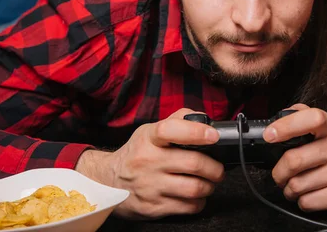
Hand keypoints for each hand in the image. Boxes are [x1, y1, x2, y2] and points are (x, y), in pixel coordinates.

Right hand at [76, 108, 223, 218]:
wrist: (109, 181)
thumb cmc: (137, 154)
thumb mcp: (150, 131)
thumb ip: (177, 121)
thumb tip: (203, 119)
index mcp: (149, 138)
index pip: (171, 130)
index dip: (196, 132)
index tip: (213, 136)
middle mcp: (148, 161)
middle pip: (193, 163)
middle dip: (214, 167)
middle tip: (217, 168)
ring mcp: (151, 186)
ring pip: (195, 188)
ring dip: (210, 186)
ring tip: (209, 182)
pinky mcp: (154, 207)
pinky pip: (188, 206)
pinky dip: (199, 201)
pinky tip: (195, 195)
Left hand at [265, 104, 326, 213]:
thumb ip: (308, 117)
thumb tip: (280, 116)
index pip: (312, 118)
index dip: (286, 126)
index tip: (269, 135)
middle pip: (294, 160)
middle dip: (278, 171)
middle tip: (280, 173)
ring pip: (297, 185)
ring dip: (289, 189)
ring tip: (295, 186)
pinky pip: (307, 202)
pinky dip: (301, 201)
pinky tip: (309, 195)